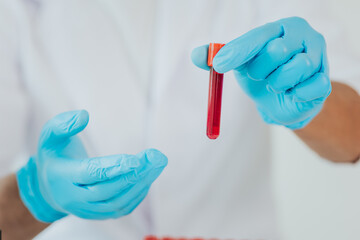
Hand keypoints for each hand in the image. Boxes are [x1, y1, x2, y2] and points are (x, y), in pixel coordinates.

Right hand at [16, 110, 166, 221]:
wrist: (49, 186)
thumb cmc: (55, 155)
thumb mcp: (50, 136)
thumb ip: (63, 124)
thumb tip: (84, 115)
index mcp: (61, 177)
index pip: (91, 174)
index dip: (114, 167)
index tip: (136, 159)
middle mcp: (73, 199)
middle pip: (108, 190)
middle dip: (133, 174)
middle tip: (155, 157)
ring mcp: (86, 210)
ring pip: (117, 203)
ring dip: (140, 184)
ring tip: (157, 163)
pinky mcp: (98, 215)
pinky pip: (121, 209)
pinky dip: (137, 194)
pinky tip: (148, 176)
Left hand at [192, 17, 331, 128]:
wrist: (286, 99)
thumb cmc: (262, 75)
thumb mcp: (238, 64)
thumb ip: (217, 58)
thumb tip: (196, 55)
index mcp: (279, 28)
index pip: (258, 36)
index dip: (237, 51)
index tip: (218, 64)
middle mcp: (302, 36)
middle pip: (276, 51)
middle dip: (259, 70)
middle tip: (259, 76)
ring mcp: (318, 57)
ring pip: (293, 70)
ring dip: (276, 84)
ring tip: (276, 84)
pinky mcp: (325, 82)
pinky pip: (306, 90)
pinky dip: (293, 96)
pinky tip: (292, 93)